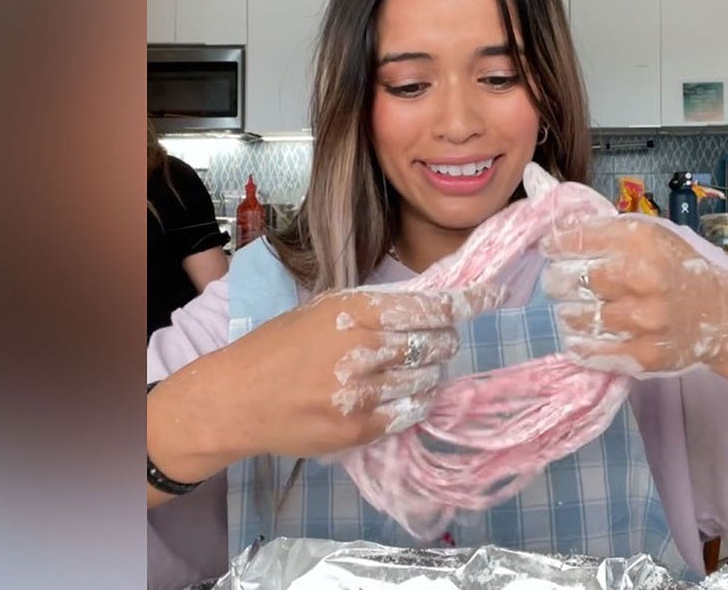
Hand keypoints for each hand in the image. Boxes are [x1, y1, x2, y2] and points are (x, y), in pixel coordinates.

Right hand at [148, 283, 504, 482]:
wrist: (236, 397)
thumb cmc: (280, 347)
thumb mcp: (326, 310)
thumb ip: (377, 308)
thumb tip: (433, 303)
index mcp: (355, 310)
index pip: (430, 306)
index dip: (467, 303)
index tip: (491, 298)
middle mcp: (363, 348)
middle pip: (437, 344)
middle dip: (442, 342)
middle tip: (431, 343)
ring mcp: (362, 392)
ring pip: (428, 380)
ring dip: (427, 374)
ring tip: (403, 371)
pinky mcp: (359, 429)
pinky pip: (410, 413)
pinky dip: (412, 402)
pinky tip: (394, 395)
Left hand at [540, 215, 727, 377]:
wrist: (723, 317)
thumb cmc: (679, 270)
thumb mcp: (652, 236)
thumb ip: (607, 230)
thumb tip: (556, 218)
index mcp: (641, 241)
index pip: (576, 239)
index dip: (555, 244)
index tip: (550, 249)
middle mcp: (641, 278)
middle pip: (569, 280)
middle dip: (559, 281)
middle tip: (563, 283)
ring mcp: (642, 320)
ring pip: (574, 317)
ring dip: (570, 313)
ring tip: (582, 309)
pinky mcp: (642, 354)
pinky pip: (589, 350)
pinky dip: (580, 343)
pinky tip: (586, 335)